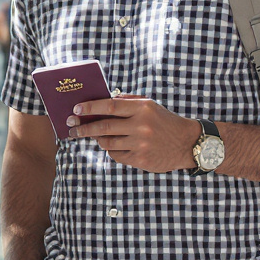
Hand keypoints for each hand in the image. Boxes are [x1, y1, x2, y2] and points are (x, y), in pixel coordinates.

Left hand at [66, 96, 197, 172]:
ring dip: (97, 139)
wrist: (187, 143)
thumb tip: (103, 99)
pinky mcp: (141, 160)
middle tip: (72, 128)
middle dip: (84, 128)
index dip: (90, 108)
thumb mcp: (150, 105)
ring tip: (94, 136)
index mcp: (142, 108)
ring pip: (108, 143)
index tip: (76, 110)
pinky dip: (112, 150)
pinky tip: (115, 146)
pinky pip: (117, 155)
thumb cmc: (164, 121)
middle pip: (104, 126)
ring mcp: (141, 144)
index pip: (110, 106)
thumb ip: (128, 101)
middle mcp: (141, 126)